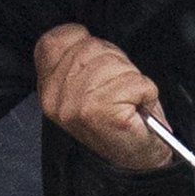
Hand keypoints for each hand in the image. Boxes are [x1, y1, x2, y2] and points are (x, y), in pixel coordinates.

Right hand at [34, 23, 173, 171]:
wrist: (136, 161)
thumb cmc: (119, 121)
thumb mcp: (87, 86)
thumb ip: (78, 60)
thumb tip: (83, 34)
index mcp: (47, 89)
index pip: (56, 39)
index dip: (84, 42)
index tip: (98, 66)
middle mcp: (56, 97)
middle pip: (92, 46)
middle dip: (115, 63)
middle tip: (118, 91)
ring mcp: (78, 105)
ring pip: (117, 63)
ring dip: (132, 80)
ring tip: (127, 102)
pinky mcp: (103, 112)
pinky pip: (138, 82)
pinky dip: (147, 93)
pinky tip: (137, 109)